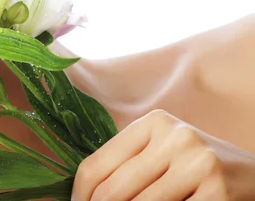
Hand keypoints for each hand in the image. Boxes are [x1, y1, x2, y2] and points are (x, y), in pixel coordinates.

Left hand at [71, 109, 254, 199]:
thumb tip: (84, 194)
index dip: (79, 196)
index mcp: (151, 123)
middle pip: (112, 191)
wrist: (252, 174)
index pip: (95, 165)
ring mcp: (198, 163)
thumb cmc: (195, 165)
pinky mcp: (218, 191)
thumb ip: (126, 164)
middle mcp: (174, 137)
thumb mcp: (160, 151)